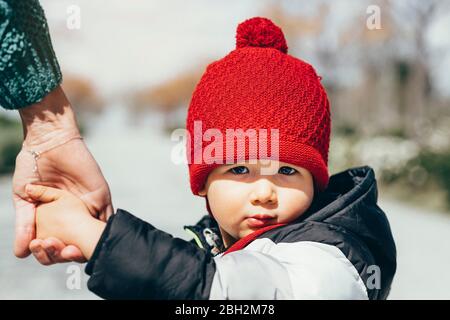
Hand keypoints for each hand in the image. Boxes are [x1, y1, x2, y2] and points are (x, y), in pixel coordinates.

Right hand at [13, 86, 112, 263]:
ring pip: (94, 235)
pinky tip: (98, 240)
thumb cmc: (32, 167)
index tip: (44, 251)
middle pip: (79, 243)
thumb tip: (21, 254)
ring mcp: (89, 206)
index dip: (53, 253)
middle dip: (71, 253)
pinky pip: (108, 217)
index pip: (59, 243)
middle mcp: (75, 215)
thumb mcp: (24, 198)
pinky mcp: (101, 196)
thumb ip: (24, 224)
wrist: (48, 142)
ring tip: (76, 250)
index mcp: (56, 218)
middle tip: (63, 252)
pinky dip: (104, 231)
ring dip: (88, 246)